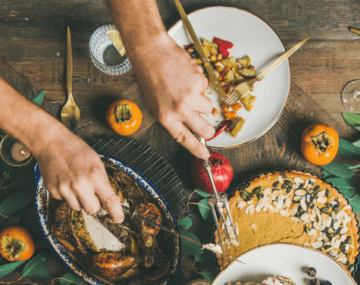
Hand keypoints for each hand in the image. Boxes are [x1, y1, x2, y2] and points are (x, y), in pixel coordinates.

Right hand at [32, 131, 123, 222]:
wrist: (51, 143)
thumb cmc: (75, 150)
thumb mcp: (96, 162)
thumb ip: (102, 182)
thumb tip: (108, 199)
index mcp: (94, 176)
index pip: (109, 200)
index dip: (116, 212)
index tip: (119, 219)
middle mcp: (79, 185)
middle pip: (92, 209)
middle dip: (95, 204)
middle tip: (91, 192)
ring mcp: (64, 189)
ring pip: (78, 208)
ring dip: (80, 200)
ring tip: (76, 183)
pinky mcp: (53, 191)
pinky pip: (65, 201)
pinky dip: (67, 195)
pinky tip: (65, 181)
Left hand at [130, 35, 214, 158]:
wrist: (152, 53)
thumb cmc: (150, 78)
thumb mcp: (155, 105)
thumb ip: (171, 118)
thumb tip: (185, 128)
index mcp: (166, 118)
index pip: (185, 139)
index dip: (197, 149)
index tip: (205, 155)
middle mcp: (180, 109)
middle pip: (204, 129)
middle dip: (209, 130)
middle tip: (208, 128)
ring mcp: (191, 96)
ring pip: (207, 107)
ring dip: (201, 101)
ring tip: (187, 91)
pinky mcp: (199, 82)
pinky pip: (206, 88)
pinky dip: (198, 83)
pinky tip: (186, 76)